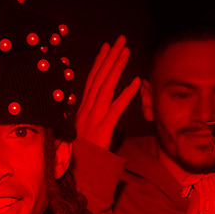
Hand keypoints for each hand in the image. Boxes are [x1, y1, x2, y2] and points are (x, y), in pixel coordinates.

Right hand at [75, 35, 140, 150]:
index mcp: (82, 110)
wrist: (78, 174)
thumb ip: (92, 121)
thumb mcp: (85, 135)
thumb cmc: (82, 156)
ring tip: (126, 51)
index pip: (91, 81)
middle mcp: (87, 110)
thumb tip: (99, 113)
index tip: (106, 47)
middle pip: (99, 78)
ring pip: (106, 88)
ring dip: (117, 68)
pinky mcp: (103, 129)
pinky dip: (126, 94)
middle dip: (110, 57)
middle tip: (120, 39)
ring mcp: (94, 119)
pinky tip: (136, 82)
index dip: (99, 63)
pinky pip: (116, 109)